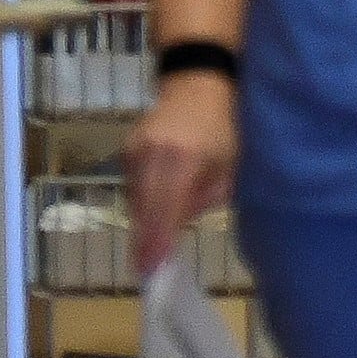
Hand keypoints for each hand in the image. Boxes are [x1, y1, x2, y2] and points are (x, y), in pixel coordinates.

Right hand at [129, 73, 237, 275]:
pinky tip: (161, 205)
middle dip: (145, 240)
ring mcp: (134, 150)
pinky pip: (135, 184)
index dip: (158, 239)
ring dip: (148, 219)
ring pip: (137, 198)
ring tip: (158, 240)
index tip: (152, 268)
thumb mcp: (229, 167)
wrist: (199, 86)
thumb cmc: (226, 129)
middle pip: (144, 206)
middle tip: (145, 270)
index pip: (166, 207)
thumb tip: (178, 225)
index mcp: (183, 158)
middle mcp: (152, 153)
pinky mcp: (127, 149)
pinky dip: (146, 199)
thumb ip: (205, 198)